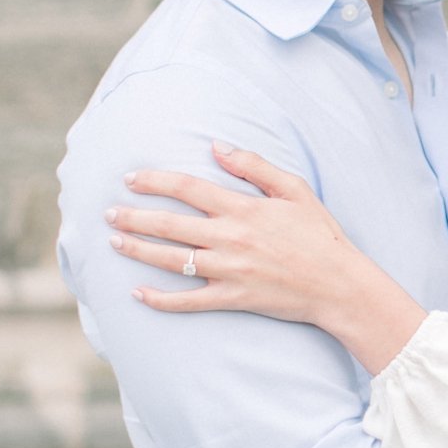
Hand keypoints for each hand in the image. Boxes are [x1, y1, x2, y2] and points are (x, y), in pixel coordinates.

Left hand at [106, 141, 366, 327]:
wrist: (339, 285)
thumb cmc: (320, 235)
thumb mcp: (295, 189)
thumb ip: (255, 166)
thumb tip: (217, 146)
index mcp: (244, 208)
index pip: (188, 189)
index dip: (155, 181)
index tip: (131, 178)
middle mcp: (231, 238)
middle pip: (170, 225)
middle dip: (134, 217)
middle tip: (108, 213)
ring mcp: (230, 271)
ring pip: (172, 260)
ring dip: (138, 251)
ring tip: (114, 243)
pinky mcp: (233, 298)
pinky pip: (189, 301)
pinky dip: (161, 300)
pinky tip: (137, 294)